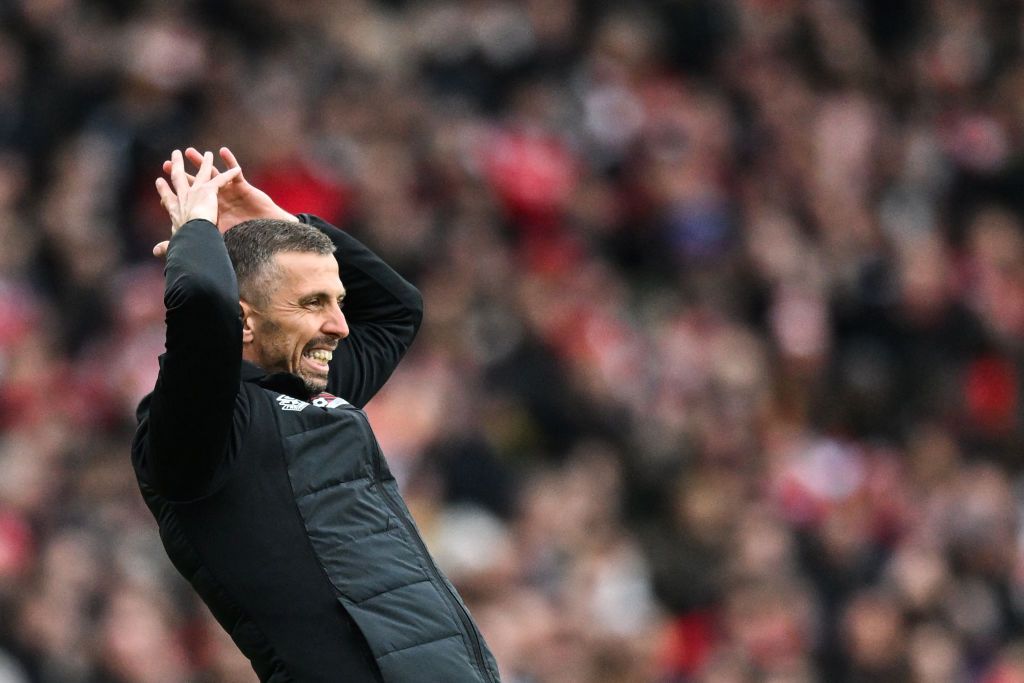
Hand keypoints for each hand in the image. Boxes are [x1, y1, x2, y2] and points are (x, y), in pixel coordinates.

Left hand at [153, 147, 295, 256]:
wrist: (265, 237)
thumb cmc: (242, 239)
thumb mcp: (212, 241)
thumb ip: (186, 242)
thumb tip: (157, 251)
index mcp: (208, 210)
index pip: (187, 199)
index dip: (174, 192)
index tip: (159, 183)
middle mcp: (216, 198)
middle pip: (195, 183)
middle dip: (181, 172)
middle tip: (167, 163)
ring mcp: (228, 192)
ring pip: (212, 173)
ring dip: (201, 162)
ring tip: (189, 152)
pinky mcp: (242, 188)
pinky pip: (235, 173)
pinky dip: (230, 162)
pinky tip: (222, 151)